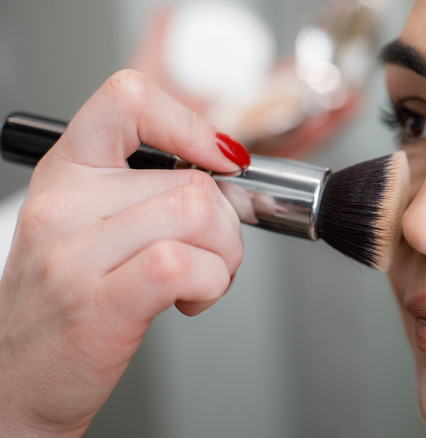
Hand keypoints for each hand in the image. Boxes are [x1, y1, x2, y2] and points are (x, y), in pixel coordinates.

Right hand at [0, 70, 243, 435]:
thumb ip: (148, 190)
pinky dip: (213, 283)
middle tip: (211, 255)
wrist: (18, 379)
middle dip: (228, 225)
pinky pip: (185, 264)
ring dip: (225, 254)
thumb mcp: (91, 226)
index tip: (220, 158)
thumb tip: (225, 170)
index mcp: (66, 173)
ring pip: (198, 213)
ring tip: (202, 278)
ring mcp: (75, 255)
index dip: (191, 124)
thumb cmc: (66, 304)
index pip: (128, 99)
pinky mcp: (98, 305)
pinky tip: (191, 299)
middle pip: (193, 180)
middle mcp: (63, 205)